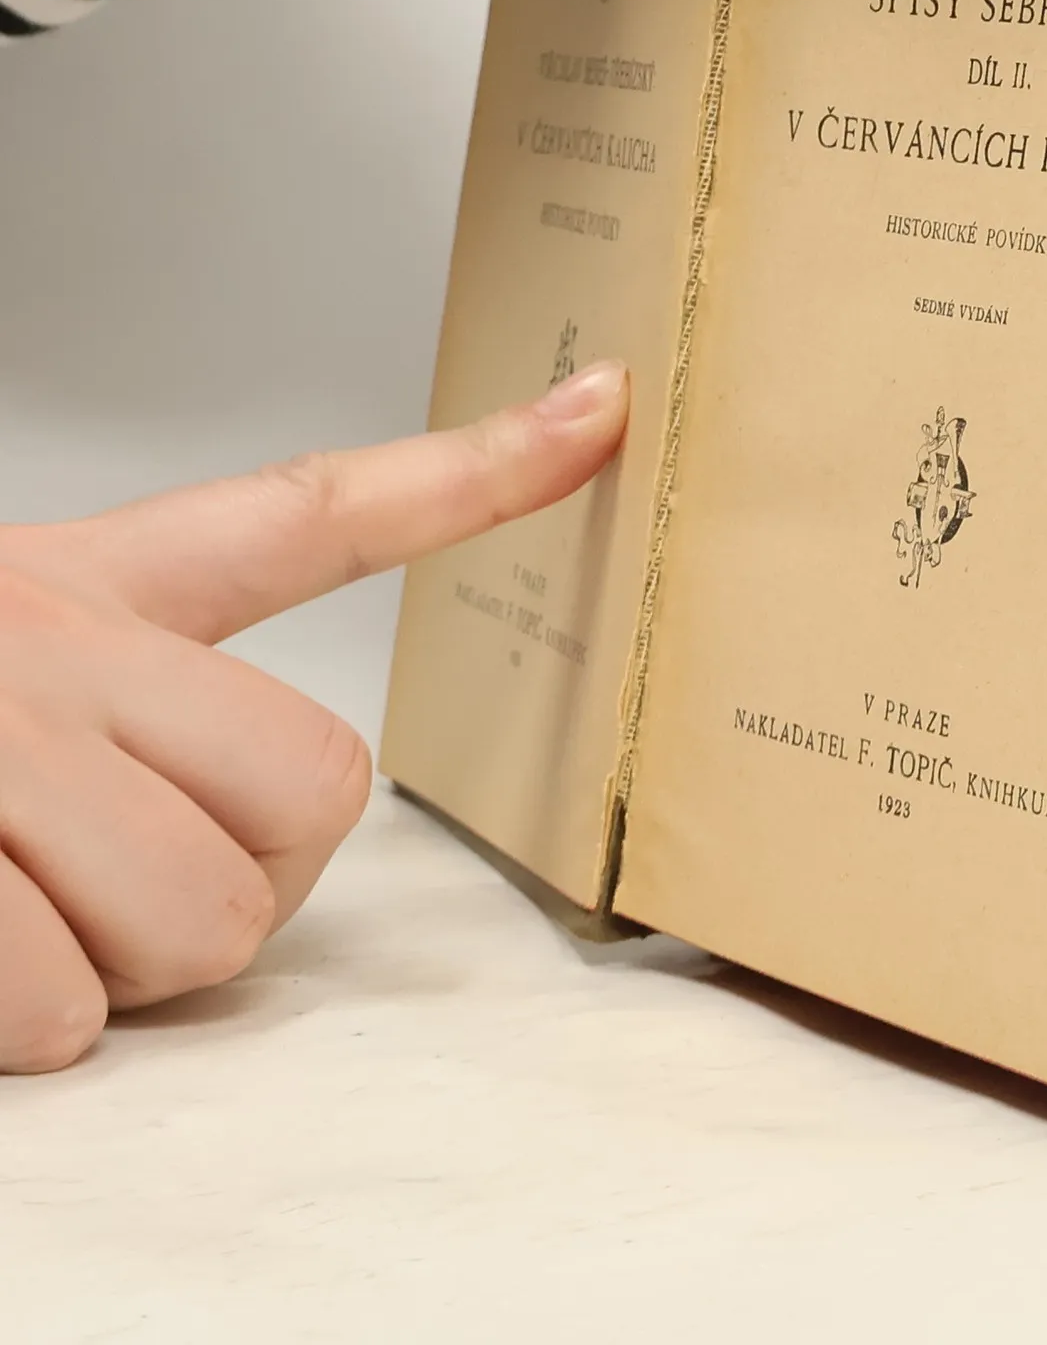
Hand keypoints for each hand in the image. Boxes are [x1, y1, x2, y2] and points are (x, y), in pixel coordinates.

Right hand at [0, 362, 627, 1073]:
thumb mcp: (14, 649)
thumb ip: (155, 704)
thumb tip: (249, 864)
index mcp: (96, 587)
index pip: (319, 510)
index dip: (479, 466)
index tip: (602, 406)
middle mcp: (59, 645)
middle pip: (315, 798)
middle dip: (236, 878)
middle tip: (103, 866)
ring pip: (198, 927)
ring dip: (105, 967)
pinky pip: (60, 1010)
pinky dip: (10, 1026)